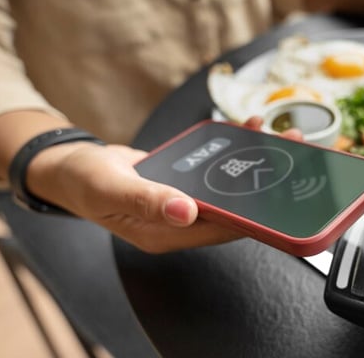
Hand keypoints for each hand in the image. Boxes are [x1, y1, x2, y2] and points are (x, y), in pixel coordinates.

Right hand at [27, 118, 301, 252]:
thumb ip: (147, 200)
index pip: (221, 228)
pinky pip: (215, 169)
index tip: (283, 191)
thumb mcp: (110, 188)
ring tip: (278, 133)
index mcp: (166, 233)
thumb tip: (186, 211)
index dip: (254, 212)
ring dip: (253, 161)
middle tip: (293, 147)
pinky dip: (231, 150)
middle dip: (265, 179)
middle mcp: (180, 221)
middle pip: (233, 205)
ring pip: (229, 186)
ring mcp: (183, 201)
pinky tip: (246, 130)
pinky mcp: (184, 182)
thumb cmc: (83, 181)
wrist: (70, 167)